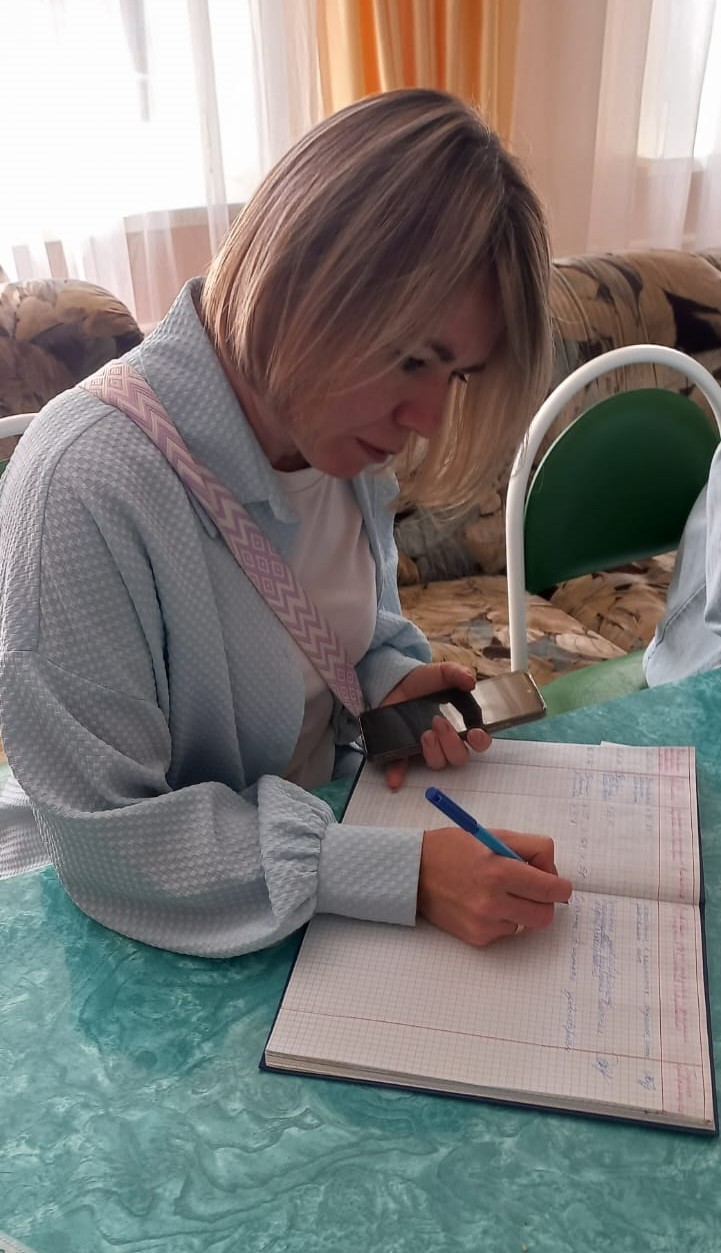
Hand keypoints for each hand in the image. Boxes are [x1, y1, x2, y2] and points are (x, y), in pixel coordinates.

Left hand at [381, 661, 490, 790]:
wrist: (395, 682)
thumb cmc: (424, 682)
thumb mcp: (441, 673)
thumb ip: (457, 673)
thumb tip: (470, 681)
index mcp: (460, 725)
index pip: (478, 742)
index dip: (480, 742)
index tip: (474, 733)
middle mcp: (445, 742)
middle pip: (458, 757)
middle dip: (452, 744)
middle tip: (440, 723)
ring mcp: (424, 748)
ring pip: (437, 763)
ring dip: (434, 752)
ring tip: (425, 734)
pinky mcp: (402, 750)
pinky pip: (402, 768)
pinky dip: (398, 775)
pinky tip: (394, 781)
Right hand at [417, 827, 571, 946]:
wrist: (412, 872)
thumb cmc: (453, 848)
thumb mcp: (493, 835)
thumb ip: (530, 848)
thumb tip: (552, 872)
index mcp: (500, 872)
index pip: (551, 889)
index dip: (561, 886)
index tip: (559, 884)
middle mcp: (493, 902)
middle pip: (545, 914)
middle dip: (545, 901)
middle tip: (532, 887)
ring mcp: (484, 924)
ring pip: (526, 923)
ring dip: (521, 909)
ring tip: (499, 892)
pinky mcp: (476, 937)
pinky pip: (506, 931)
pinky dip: (503, 918)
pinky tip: (483, 903)